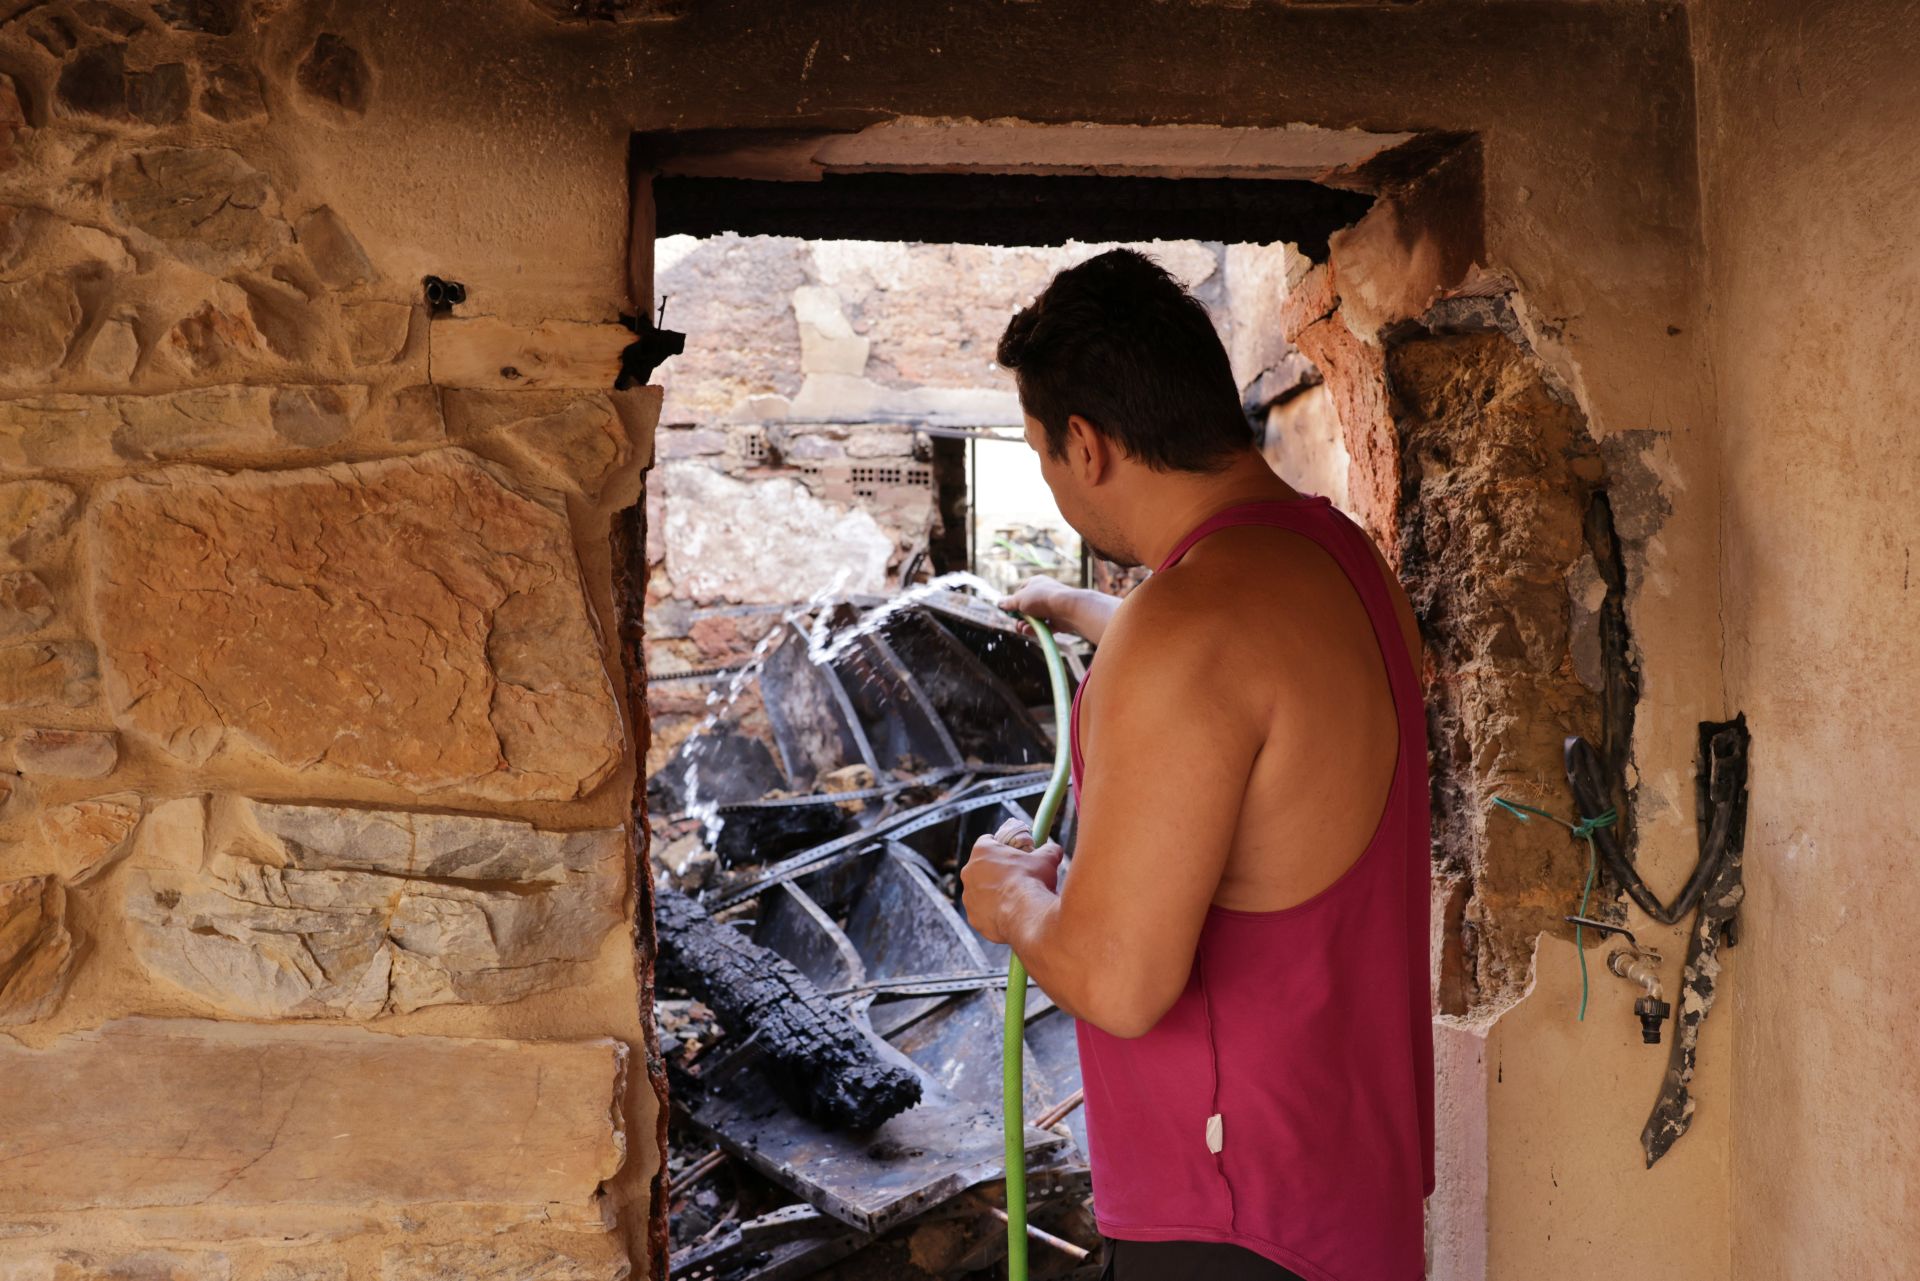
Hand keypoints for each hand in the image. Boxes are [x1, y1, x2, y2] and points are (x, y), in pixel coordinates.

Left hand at [961, 817, 1062, 943]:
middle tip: (1017, 879)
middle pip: (982, 869)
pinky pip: (984, 914)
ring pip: (982, 893)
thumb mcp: (1046, 859)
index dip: (1002, 847)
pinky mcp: (973, 918)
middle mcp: (969, 872)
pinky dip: (995, 915)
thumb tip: (1054, 850)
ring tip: (1016, 901)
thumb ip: (1048, 850)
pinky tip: (1011, 916)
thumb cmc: (1033, 881)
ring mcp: (968, 897)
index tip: (1014, 854)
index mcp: (982, 851)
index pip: (988, 842)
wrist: (1026, 914)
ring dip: (995, 895)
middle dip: (997, 872)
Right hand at [999, 575, 1074, 630]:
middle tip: (1017, 625)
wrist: (1067, 608)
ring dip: (1026, 626)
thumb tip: (999, 603)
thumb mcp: (1019, 599)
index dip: (1014, 602)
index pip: (1021, 592)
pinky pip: (1044, 627)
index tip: (1009, 611)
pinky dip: (1037, 630)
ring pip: (1035, 619)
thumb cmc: (1042, 598)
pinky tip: (1031, 631)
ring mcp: (1052, 608)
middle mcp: (1044, 594)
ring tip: (1024, 629)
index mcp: (1036, 583)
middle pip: (1027, 608)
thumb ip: (1009, 603)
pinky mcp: (1058, 620)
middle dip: (1020, 618)